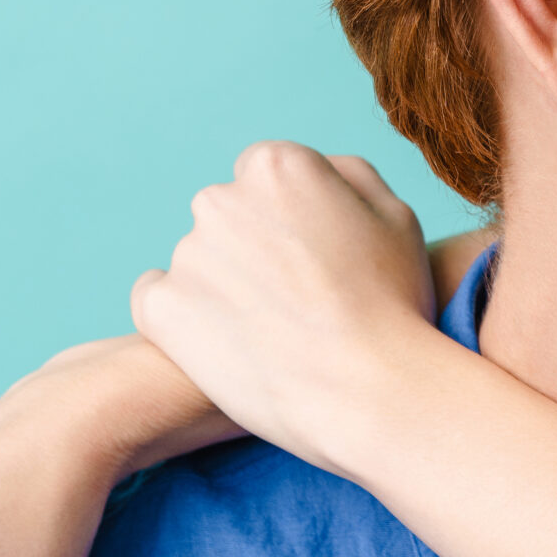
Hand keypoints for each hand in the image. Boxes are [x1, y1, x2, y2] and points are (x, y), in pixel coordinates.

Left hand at [130, 144, 438, 475]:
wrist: (366, 390)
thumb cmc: (393, 305)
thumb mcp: (397, 217)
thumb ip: (348, 177)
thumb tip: (316, 172)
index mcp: (277, 166)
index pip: (268, 178)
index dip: (297, 221)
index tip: (318, 260)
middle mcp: (221, 198)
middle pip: (231, 215)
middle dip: (256, 248)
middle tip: (300, 299)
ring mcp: (186, 254)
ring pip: (201, 260)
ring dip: (227, 285)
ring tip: (276, 333)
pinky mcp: (160, 308)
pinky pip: (158, 299)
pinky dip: (186, 317)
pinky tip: (228, 342)